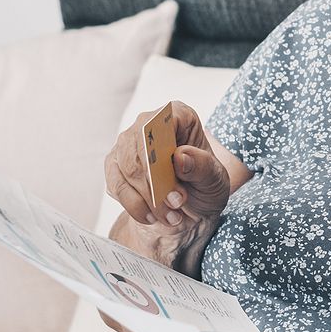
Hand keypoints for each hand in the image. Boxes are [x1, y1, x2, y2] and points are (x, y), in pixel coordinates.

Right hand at [103, 101, 230, 241]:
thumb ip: (202, 166)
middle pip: (138, 151)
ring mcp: (127, 146)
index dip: (162, 156)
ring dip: (147, 200)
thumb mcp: (216, 179)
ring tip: (171, 216)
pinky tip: (154, 216)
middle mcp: (147, 125)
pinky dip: (135, 206)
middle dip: (157, 185)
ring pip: (125, 170)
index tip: (177, 187)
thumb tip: (179, 156)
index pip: (158, 125)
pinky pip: (116, 186)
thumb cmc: (206, 186)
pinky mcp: (115, 167)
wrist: (191, 210)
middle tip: (177, 204)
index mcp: (178, 115)